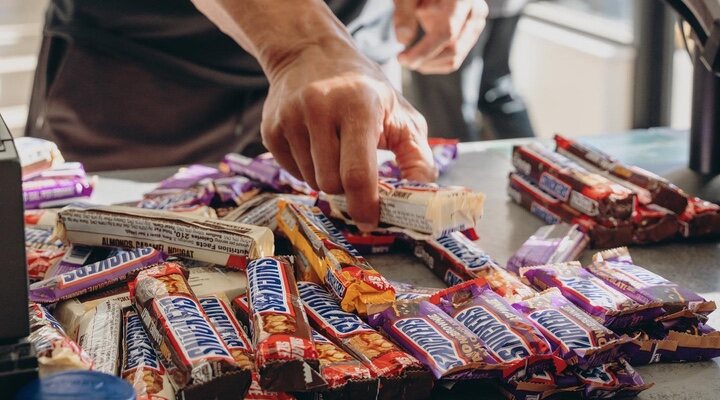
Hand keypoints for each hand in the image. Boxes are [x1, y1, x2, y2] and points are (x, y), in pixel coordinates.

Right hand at [261, 42, 435, 229]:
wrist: (311, 53)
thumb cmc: (364, 89)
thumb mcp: (401, 112)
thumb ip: (417, 155)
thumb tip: (421, 194)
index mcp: (358, 105)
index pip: (358, 172)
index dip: (365, 205)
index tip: (370, 221)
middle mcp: (319, 108)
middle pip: (331, 183)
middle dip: (346, 189)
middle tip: (356, 172)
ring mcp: (290, 118)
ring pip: (310, 181)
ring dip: (327, 178)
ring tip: (335, 151)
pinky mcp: (270, 128)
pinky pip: (291, 173)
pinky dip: (307, 170)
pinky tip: (315, 146)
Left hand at [394, 0, 487, 73]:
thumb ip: (404, 12)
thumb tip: (403, 39)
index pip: (447, 32)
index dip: (424, 50)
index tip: (402, 59)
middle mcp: (475, 11)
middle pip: (453, 48)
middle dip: (424, 60)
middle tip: (402, 59)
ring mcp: (476, 24)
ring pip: (454, 58)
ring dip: (429, 64)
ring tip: (409, 57)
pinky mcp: (470, 34)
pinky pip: (455, 59)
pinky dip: (435, 63)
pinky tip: (419, 58)